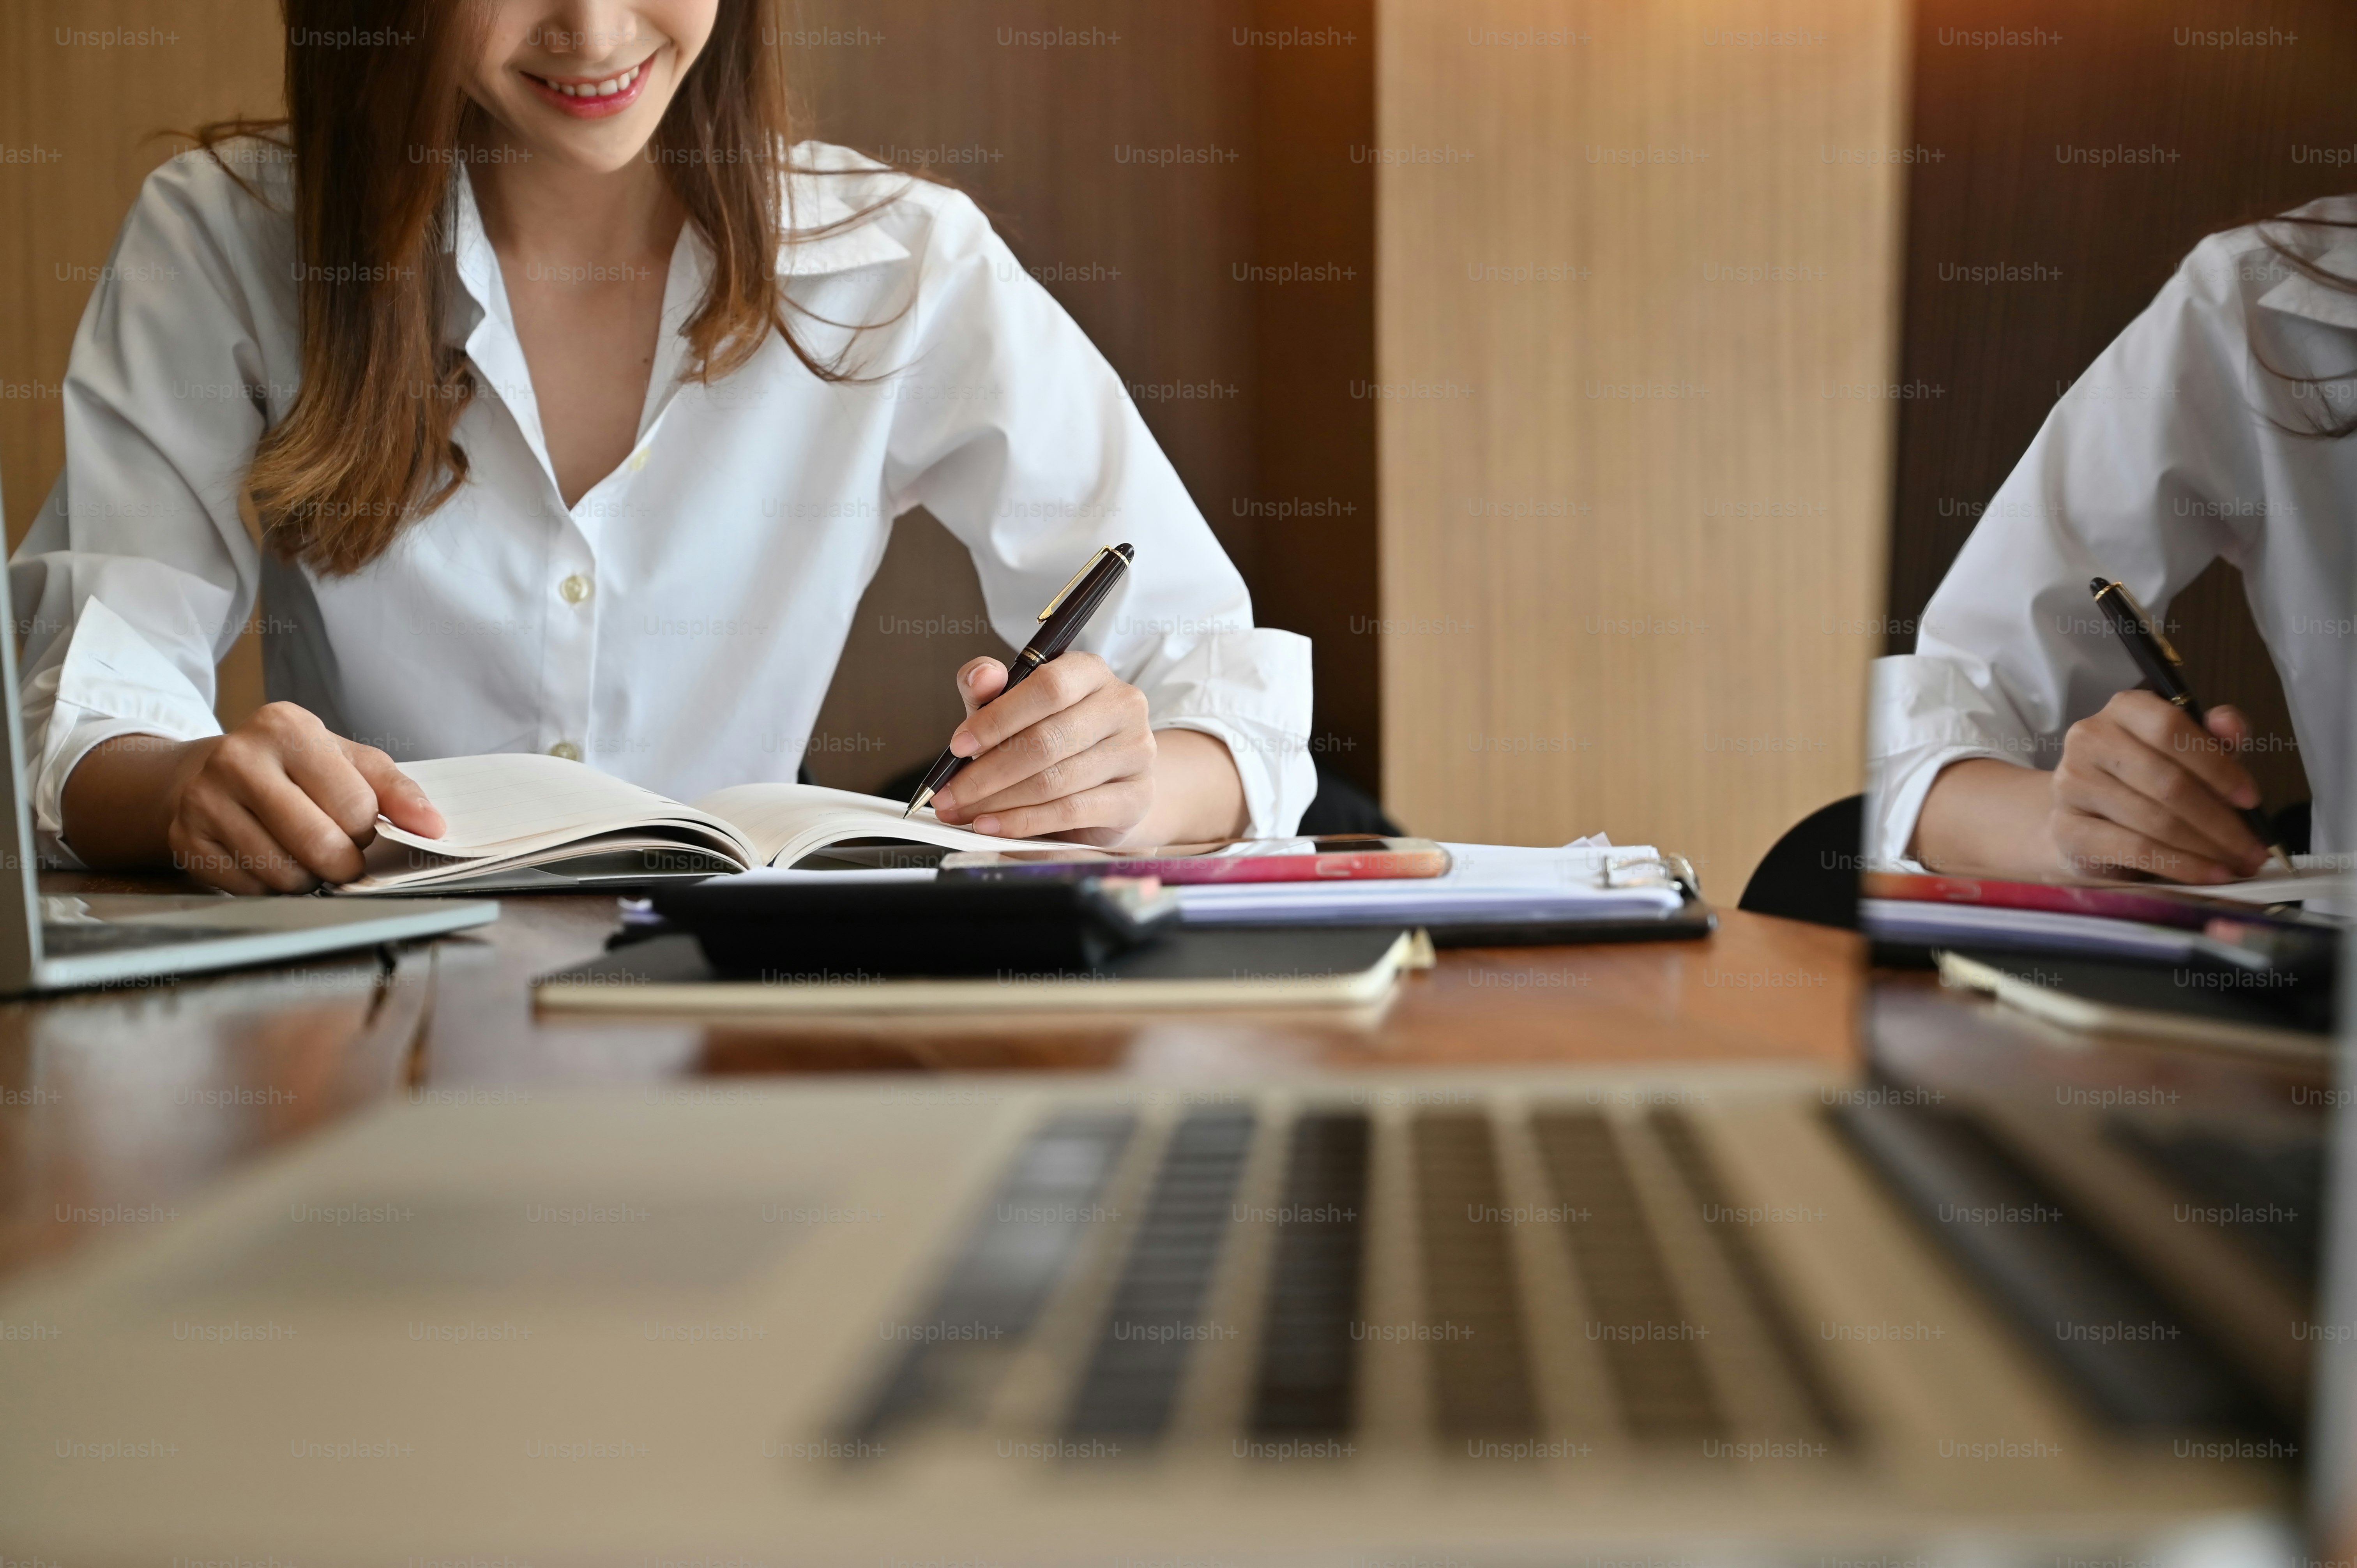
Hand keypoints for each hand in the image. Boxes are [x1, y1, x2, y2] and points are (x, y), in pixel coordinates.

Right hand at [66, 703, 445, 892]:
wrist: (208, 772)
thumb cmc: (294, 768)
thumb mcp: (349, 762)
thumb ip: (397, 790)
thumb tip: (433, 827)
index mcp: (287, 728)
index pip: (356, 806)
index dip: (367, 828)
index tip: (359, 824)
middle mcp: (238, 758)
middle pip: (321, 844)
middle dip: (344, 862)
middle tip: (340, 852)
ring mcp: (205, 800)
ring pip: (285, 874)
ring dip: (309, 878)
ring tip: (303, 854)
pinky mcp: (186, 839)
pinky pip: (250, 888)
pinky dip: (272, 887)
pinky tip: (271, 860)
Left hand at [927, 653, 1156, 844]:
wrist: (1107, 780)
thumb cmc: (1053, 737)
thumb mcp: (1013, 708)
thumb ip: (989, 689)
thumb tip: (982, 677)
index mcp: (1091, 672)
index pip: (1047, 688)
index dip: (998, 718)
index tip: (957, 746)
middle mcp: (1122, 706)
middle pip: (1048, 741)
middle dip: (988, 772)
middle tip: (949, 795)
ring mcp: (1136, 752)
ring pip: (1056, 780)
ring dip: (1000, 802)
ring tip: (964, 813)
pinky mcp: (1137, 797)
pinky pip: (1072, 812)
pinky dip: (1025, 822)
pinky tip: (995, 827)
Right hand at [2048, 691, 2269, 882]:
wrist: (2085, 820)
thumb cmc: (2143, 782)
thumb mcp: (2186, 754)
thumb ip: (2213, 738)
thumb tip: (2230, 725)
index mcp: (2124, 709)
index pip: (2171, 728)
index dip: (2217, 765)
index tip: (2251, 800)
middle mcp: (2090, 738)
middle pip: (2167, 781)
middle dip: (2221, 821)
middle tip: (2254, 848)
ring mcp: (2072, 783)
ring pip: (2155, 819)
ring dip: (2206, 848)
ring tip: (2238, 864)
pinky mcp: (2066, 828)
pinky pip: (2135, 849)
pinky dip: (2181, 865)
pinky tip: (2209, 874)